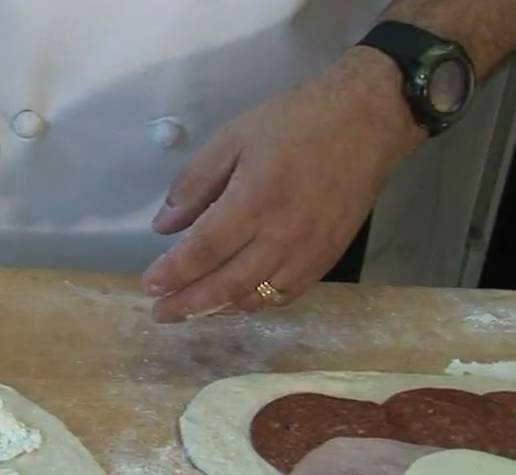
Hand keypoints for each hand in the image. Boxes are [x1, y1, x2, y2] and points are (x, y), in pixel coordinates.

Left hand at [143, 48, 424, 321]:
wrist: (366, 121)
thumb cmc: (295, 123)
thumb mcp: (233, 138)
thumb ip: (194, 184)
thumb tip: (163, 226)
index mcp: (254, 201)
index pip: (202, 251)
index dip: (172, 273)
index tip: (149, 285)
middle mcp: (281, 236)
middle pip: (225, 285)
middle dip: (187, 304)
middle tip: (160, 313)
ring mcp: (307, 252)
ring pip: (254, 297)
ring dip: (217, 309)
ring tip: (190, 311)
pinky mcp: (327, 259)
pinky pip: (284, 295)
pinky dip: (254, 303)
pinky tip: (234, 301)